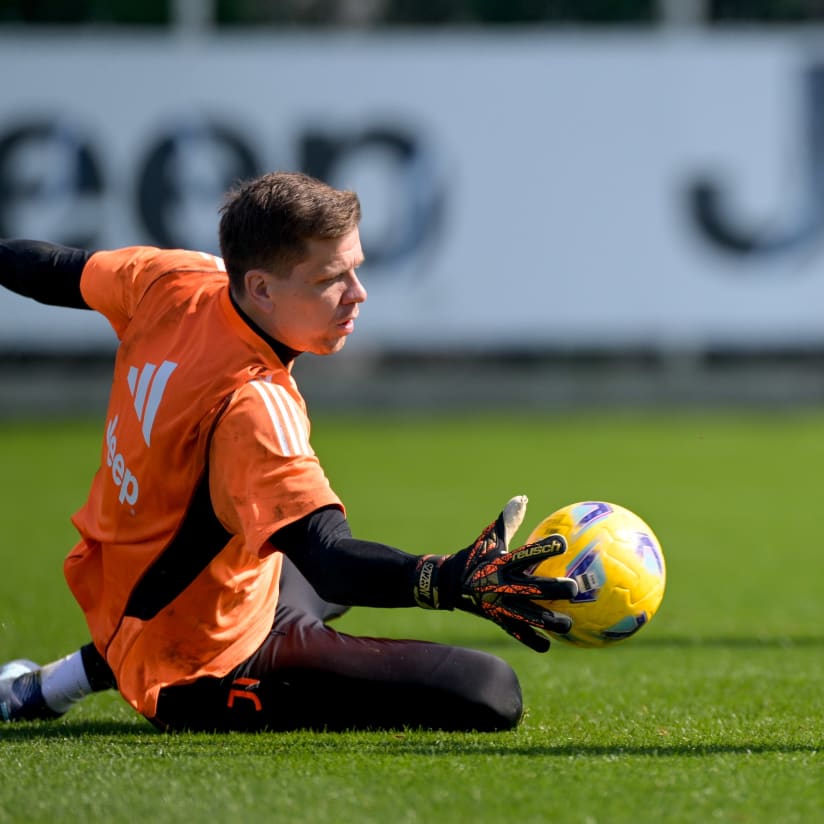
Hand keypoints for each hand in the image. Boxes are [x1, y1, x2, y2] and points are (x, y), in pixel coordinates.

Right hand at [413, 496, 577, 651]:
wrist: (448, 583)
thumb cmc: (476, 556)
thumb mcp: (490, 537)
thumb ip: (509, 520)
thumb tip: (523, 497)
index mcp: (503, 562)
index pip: (526, 553)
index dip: (544, 548)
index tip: (563, 543)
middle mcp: (503, 584)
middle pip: (533, 587)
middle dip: (554, 588)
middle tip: (573, 588)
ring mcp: (500, 605)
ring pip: (529, 616)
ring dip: (549, 621)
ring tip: (568, 624)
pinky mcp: (497, 620)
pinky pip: (516, 632)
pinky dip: (531, 640)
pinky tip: (547, 645)